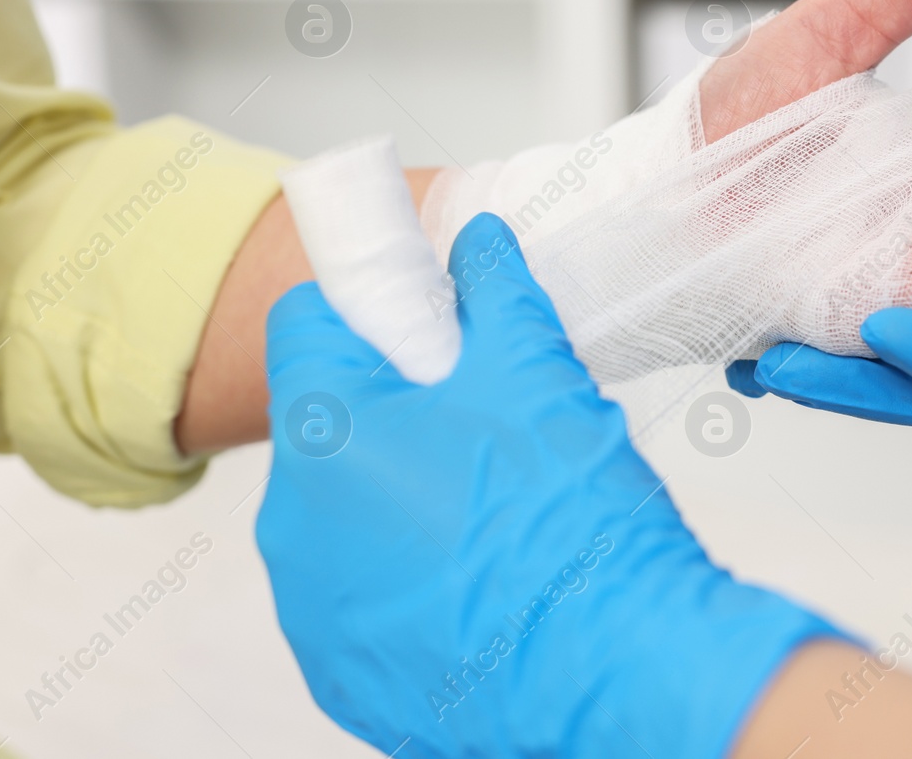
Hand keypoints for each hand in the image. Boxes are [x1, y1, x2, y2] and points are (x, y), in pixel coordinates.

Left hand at [256, 214, 846, 757]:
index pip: (306, 325)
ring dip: (396, 497)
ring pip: (341, 512)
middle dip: (392, 410)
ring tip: (488, 511)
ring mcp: (309, 608)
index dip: (368, 314)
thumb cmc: (571, 521)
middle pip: (327, 423)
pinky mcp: (339, 671)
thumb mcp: (537, 372)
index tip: (425, 334)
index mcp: (323, 431)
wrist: (622, 668)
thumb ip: (494, 288)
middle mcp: (290, 524)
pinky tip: (476, 579)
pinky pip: (357, 593)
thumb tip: (476, 240)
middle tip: (479, 425)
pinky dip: (403, 577)